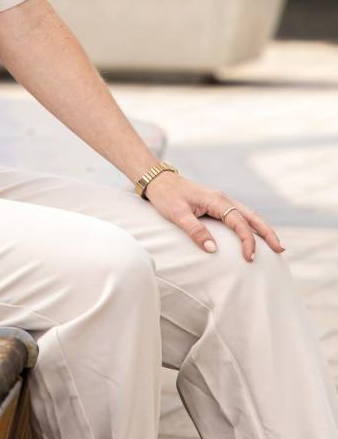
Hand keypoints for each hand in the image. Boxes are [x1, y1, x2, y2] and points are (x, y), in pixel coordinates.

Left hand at [144, 172, 285, 261]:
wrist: (158, 180)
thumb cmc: (166, 196)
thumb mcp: (177, 214)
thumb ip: (195, 230)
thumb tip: (213, 249)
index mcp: (215, 200)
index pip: (238, 222)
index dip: (247, 240)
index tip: (249, 257)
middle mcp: (222, 198)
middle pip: (251, 216)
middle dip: (267, 232)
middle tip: (281, 250)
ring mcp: (221, 200)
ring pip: (248, 214)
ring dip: (262, 228)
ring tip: (275, 244)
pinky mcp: (216, 204)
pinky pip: (239, 214)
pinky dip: (251, 224)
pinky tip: (255, 234)